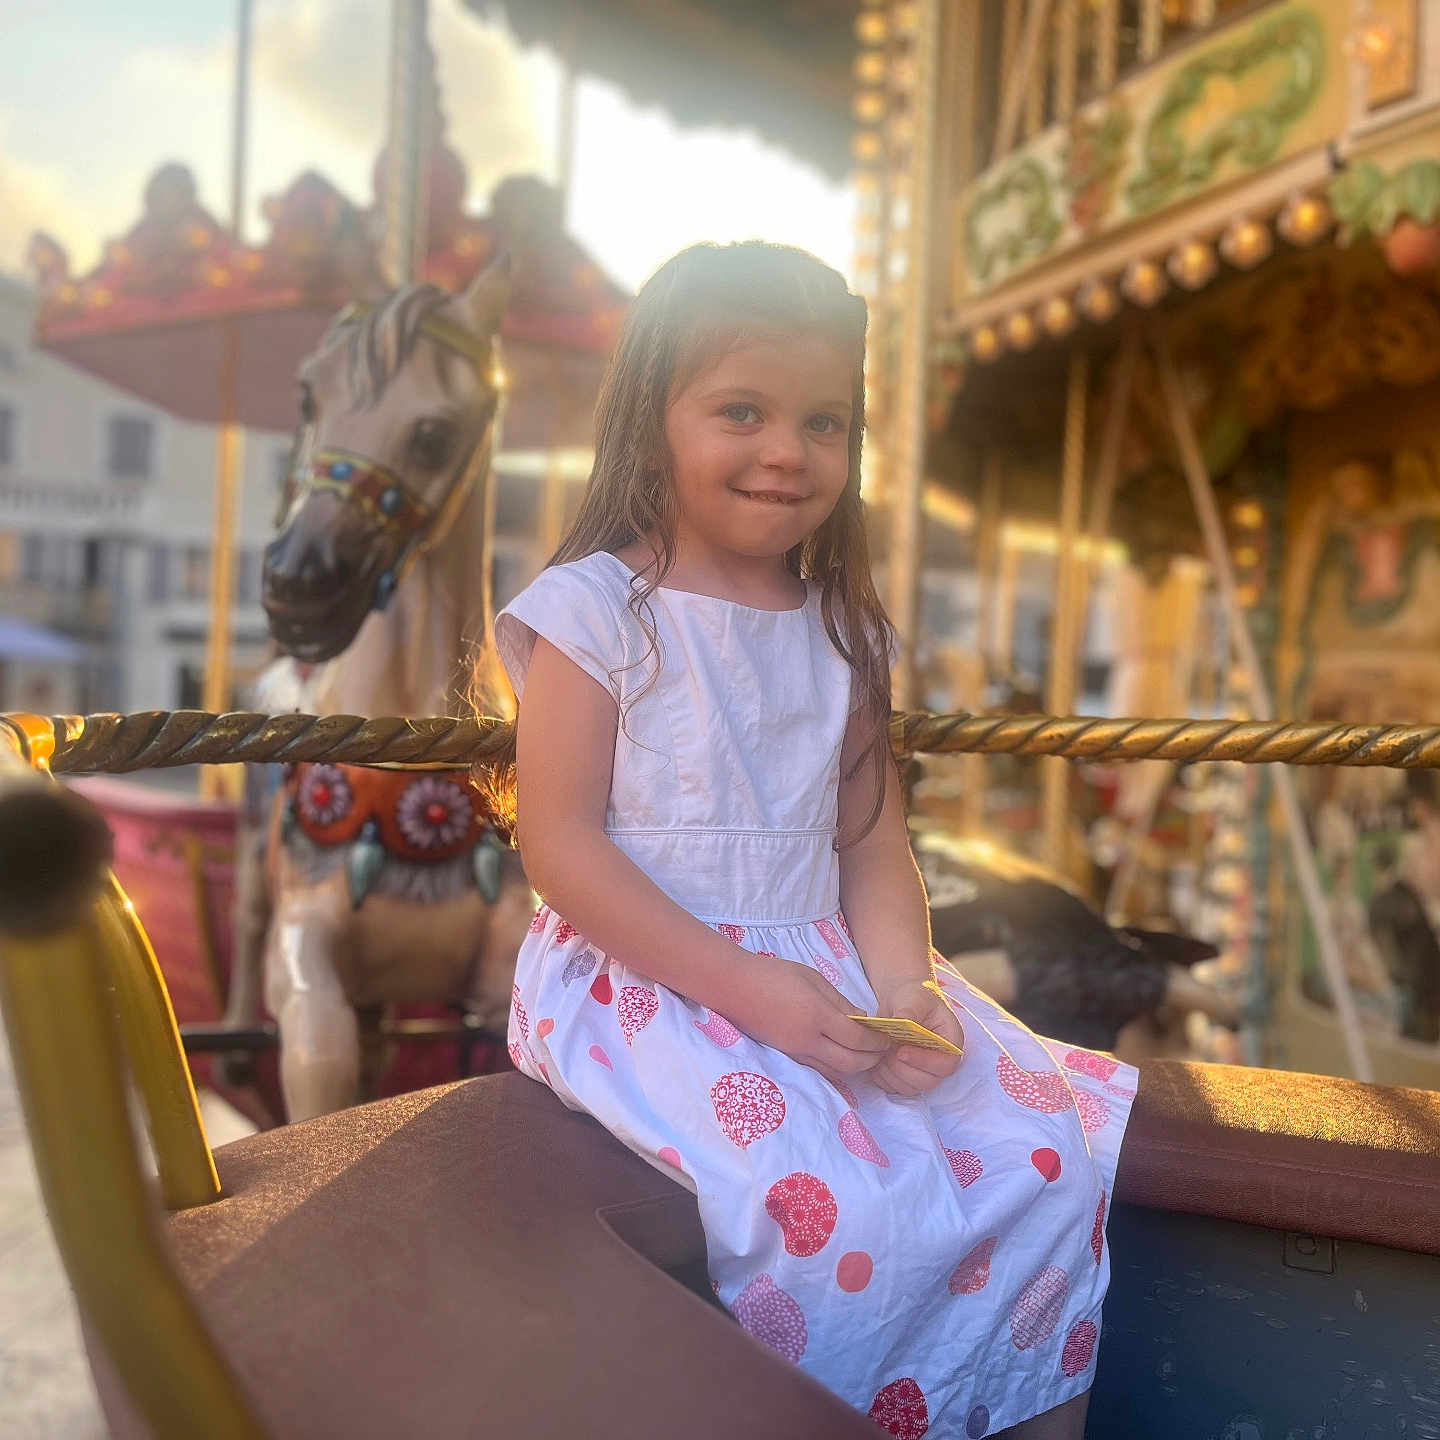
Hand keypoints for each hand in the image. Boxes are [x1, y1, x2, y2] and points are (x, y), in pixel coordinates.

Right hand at [723, 956, 891, 1084]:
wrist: (735, 988)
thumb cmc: (774, 975)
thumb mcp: (813, 979)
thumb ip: (840, 1002)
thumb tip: (862, 1020)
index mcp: (817, 1015)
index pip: (857, 1038)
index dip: (877, 1041)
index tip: (887, 1036)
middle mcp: (808, 1040)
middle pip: (850, 1063)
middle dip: (871, 1059)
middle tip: (882, 1050)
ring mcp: (796, 1052)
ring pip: (835, 1071)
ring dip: (855, 1066)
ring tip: (866, 1054)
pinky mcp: (787, 1056)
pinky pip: (819, 1068)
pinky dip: (836, 1066)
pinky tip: (841, 1055)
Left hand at [868, 976, 963, 1096]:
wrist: (902, 1001)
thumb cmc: (913, 997)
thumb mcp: (913, 999)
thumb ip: (909, 1013)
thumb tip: (902, 1023)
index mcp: (951, 1042)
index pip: (946, 1064)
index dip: (924, 1062)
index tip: (901, 1051)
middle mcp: (941, 1061)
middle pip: (928, 1081)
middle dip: (903, 1069)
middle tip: (887, 1050)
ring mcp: (925, 1071)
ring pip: (911, 1088)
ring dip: (891, 1075)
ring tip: (880, 1053)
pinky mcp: (908, 1076)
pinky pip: (896, 1088)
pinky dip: (883, 1079)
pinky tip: (875, 1061)